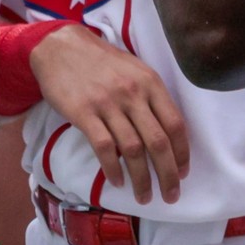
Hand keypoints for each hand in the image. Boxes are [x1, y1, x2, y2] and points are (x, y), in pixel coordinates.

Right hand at [29, 23, 189, 203]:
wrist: (61, 47)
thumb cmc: (102, 62)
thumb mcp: (134, 70)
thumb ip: (150, 98)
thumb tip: (166, 134)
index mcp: (150, 82)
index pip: (175, 123)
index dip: (182, 153)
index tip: (183, 173)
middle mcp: (132, 93)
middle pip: (158, 142)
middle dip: (168, 174)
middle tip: (171, 195)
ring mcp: (108, 103)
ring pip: (132, 150)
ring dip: (141, 179)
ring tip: (144, 196)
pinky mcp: (84, 113)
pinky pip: (104, 148)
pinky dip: (112, 169)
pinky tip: (117, 182)